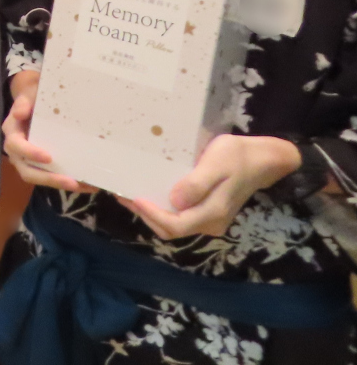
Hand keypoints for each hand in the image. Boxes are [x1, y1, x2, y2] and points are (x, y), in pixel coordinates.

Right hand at [1, 70, 93, 193]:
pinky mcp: (42, 165)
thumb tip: (18, 113)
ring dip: (60, 184)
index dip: (30, 153)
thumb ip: (24, 101)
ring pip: (39, 178)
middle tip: (70, 182)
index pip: (16, 146)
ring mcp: (29, 160)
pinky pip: (53, 177)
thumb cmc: (33, 96)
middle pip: (27, 171)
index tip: (48, 157)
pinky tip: (89, 184)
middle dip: (48, 178)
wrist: (36, 100)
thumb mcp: (29, 94)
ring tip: (83, 185)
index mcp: (12, 133)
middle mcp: (17, 151)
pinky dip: (70, 182)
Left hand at [119, 134, 300, 239]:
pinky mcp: (208, 211)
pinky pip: (181, 216)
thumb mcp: (216, 164)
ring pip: (174, 225)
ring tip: (131, 193)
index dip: (151, 215)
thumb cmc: (237, 156)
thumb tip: (174, 201)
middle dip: (145, 215)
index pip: (175, 226)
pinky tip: (151, 192)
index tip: (133, 197)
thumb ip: (196, 184)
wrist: (263, 159)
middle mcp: (211, 223)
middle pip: (171, 229)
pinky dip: (162, 209)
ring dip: (151, 213)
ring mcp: (210, 219)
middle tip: (124, 194)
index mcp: (212, 214)